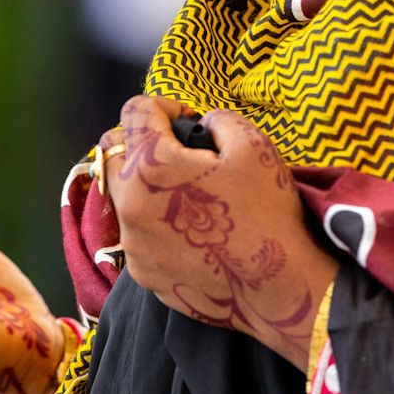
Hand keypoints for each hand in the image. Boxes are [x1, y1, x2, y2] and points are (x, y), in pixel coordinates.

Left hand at [101, 97, 335, 370]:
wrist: (280, 289)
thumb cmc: (268, 214)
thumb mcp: (254, 145)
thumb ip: (218, 119)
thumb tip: (203, 125)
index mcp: (152, 166)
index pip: (134, 111)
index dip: (163, 104)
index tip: (188, 117)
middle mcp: (130, 205)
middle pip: (113, 153)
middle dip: (140, 141)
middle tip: (178, 150)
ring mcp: (134, 245)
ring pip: (124, 197)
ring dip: (147, 185)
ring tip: (188, 193)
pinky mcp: (143, 273)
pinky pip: (138, 234)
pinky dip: (156, 222)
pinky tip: (192, 230)